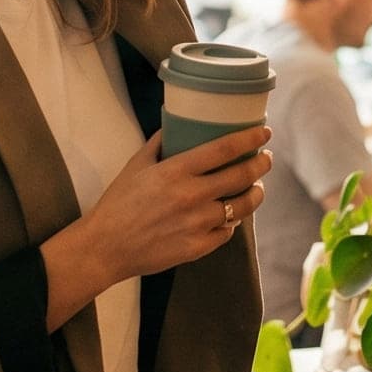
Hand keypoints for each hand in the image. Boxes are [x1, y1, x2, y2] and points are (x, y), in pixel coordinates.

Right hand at [67, 126, 271, 285]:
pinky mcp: (197, 247)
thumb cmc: (118, 204)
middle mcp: (191, 196)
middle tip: (266, 158)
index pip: (224, 149)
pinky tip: (231, 216)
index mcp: (176, 171)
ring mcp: (197, 224)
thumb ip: (159, 143)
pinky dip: (232, 222)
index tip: (265, 132)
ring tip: (256, 188)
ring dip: (255, 194)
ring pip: (242, 206)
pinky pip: (227, 232)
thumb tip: (176, 124)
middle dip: (261, 164)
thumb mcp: (136, 165)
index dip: (250, 138)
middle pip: (241, 176)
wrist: (105, 247)